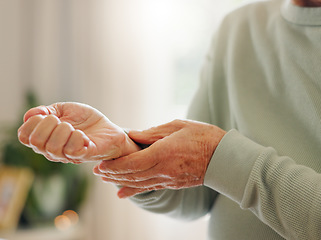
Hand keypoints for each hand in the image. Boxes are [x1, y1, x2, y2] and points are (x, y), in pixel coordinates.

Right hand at [18, 102, 139, 162]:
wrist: (108, 127)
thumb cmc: (84, 120)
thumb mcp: (63, 109)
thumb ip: (46, 111)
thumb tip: (28, 116)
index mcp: (44, 138)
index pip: (24, 136)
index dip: (32, 123)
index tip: (46, 115)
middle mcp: (52, 150)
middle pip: (37, 142)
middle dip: (49, 124)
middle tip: (62, 120)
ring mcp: (67, 155)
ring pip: (54, 147)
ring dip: (64, 130)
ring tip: (74, 128)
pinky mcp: (84, 155)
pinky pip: (73, 150)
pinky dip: (78, 137)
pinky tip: (84, 135)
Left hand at [93, 119, 225, 197]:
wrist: (224, 158)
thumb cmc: (202, 136)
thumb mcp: (177, 126)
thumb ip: (152, 133)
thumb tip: (132, 135)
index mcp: (163, 153)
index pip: (133, 162)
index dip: (115, 165)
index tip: (101, 164)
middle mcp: (163, 169)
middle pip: (132, 175)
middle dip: (112, 174)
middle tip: (96, 172)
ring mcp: (168, 179)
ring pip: (138, 183)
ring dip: (120, 182)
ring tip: (105, 180)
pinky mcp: (172, 183)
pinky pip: (149, 188)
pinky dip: (133, 191)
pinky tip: (122, 193)